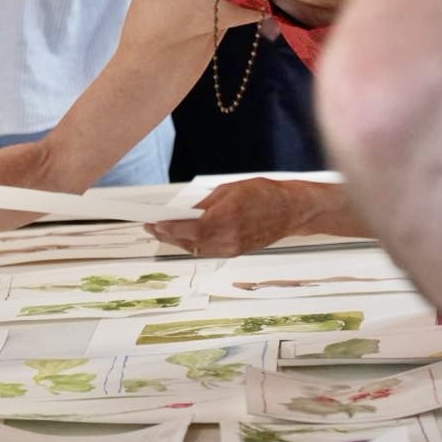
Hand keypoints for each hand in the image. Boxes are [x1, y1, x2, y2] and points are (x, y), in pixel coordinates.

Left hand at [146, 177, 360, 257]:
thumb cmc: (263, 193)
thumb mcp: (230, 189)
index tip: (153, 224)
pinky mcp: (236, 252)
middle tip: (150, 228)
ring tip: (162, 232)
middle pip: (190, 243)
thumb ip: (206, 204)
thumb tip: (185, 213)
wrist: (291, 211)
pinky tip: (183, 237)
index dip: (169, 229)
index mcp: (227, 218)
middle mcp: (229, 238)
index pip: (190, 229)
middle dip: (167, 236)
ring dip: (178, 242)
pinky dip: (193, 245)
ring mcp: (233, 248)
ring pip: (197, 250)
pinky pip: (209, 251)